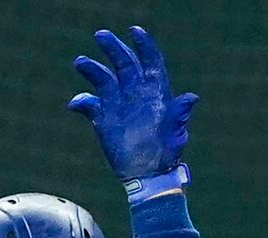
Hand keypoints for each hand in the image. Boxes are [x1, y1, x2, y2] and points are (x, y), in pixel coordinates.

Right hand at [69, 25, 196, 183]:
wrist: (148, 176)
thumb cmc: (165, 154)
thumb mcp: (175, 134)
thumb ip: (180, 114)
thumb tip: (192, 98)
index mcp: (154, 92)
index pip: (149, 62)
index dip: (143, 45)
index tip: (135, 31)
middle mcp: (135, 93)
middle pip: (123, 63)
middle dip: (113, 48)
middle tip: (101, 36)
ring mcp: (118, 104)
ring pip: (103, 78)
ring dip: (91, 69)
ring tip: (80, 62)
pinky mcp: (103, 119)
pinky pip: (89, 104)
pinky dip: (82, 102)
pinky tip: (76, 104)